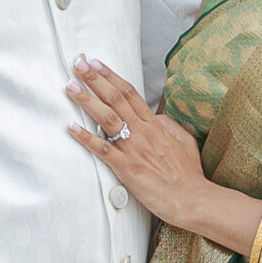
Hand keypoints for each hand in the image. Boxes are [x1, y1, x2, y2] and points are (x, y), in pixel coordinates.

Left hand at [66, 57, 207, 226]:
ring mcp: (134, 149)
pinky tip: (72, 128)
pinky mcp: (127, 168)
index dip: (111, 76)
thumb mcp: (184, 142)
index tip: (96, 64)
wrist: (191, 199)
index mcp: (155, 125)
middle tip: (78, 63)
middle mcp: (143, 132)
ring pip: (107, 118)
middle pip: (115, 99)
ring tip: (70, 87)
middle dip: (94, 79)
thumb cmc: (189, 174)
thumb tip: (157, 116)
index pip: (129, 93)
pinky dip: (86, 138)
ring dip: (86, 101)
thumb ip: (170, 126)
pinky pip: (103, 150)